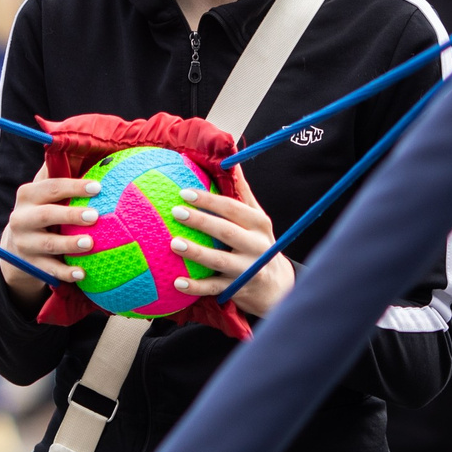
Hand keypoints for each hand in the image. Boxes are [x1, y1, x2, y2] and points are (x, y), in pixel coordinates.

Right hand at [0, 174, 103, 305]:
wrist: (16, 243)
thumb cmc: (43, 207)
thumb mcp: (45, 190)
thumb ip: (60, 171)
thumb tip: (86, 146)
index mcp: (28, 194)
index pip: (52, 187)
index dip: (74, 186)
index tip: (98, 187)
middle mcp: (21, 217)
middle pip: (47, 215)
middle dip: (71, 215)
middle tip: (95, 215)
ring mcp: (24, 242)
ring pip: (47, 244)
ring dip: (68, 244)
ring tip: (90, 243)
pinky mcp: (29, 264)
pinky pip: (49, 270)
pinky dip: (65, 272)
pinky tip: (82, 273)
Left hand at [169, 175, 294, 318]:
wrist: (278, 287)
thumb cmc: (260, 244)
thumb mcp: (257, 218)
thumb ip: (243, 193)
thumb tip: (230, 162)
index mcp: (258, 224)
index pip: (232, 208)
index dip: (209, 200)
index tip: (185, 192)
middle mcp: (256, 246)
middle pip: (226, 231)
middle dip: (201, 221)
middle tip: (176, 212)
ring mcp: (247, 269)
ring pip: (220, 261)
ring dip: (197, 252)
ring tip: (174, 244)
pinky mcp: (238, 290)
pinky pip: (214, 289)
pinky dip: (196, 287)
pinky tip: (177, 283)